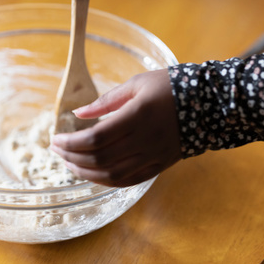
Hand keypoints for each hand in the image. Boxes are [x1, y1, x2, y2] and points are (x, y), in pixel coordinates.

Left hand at [50, 69, 181, 186]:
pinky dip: (105, 180)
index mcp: (137, 117)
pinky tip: (92, 173)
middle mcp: (144, 141)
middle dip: (71, 156)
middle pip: (98, 159)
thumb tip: (78, 113)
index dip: (70, 142)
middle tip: (57, 149)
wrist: (208, 103)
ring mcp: (152, 157)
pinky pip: (127, 181)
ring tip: (69, 162)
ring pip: (110, 175)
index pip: (95, 139)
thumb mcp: (137, 83)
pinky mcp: (158, 166)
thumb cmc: (170, 87)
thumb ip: (106, 100)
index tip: (55, 138)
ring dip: (84, 172)